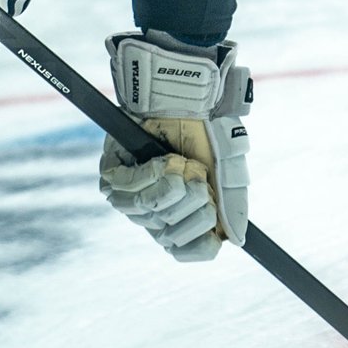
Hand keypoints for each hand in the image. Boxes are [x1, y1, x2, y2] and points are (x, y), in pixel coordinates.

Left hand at [99, 30, 251, 261]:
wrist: (187, 97)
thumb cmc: (205, 130)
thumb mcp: (227, 169)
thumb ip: (232, 204)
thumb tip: (235, 240)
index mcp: (181, 213)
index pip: (183, 250)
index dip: (197, 243)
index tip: (211, 224)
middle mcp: (155, 209)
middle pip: (167, 235)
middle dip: (190, 204)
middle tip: (198, 176)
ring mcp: (132, 193)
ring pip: (147, 213)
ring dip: (170, 187)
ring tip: (180, 163)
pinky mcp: (112, 173)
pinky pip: (126, 190)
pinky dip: (148, 175)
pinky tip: (162, 160)